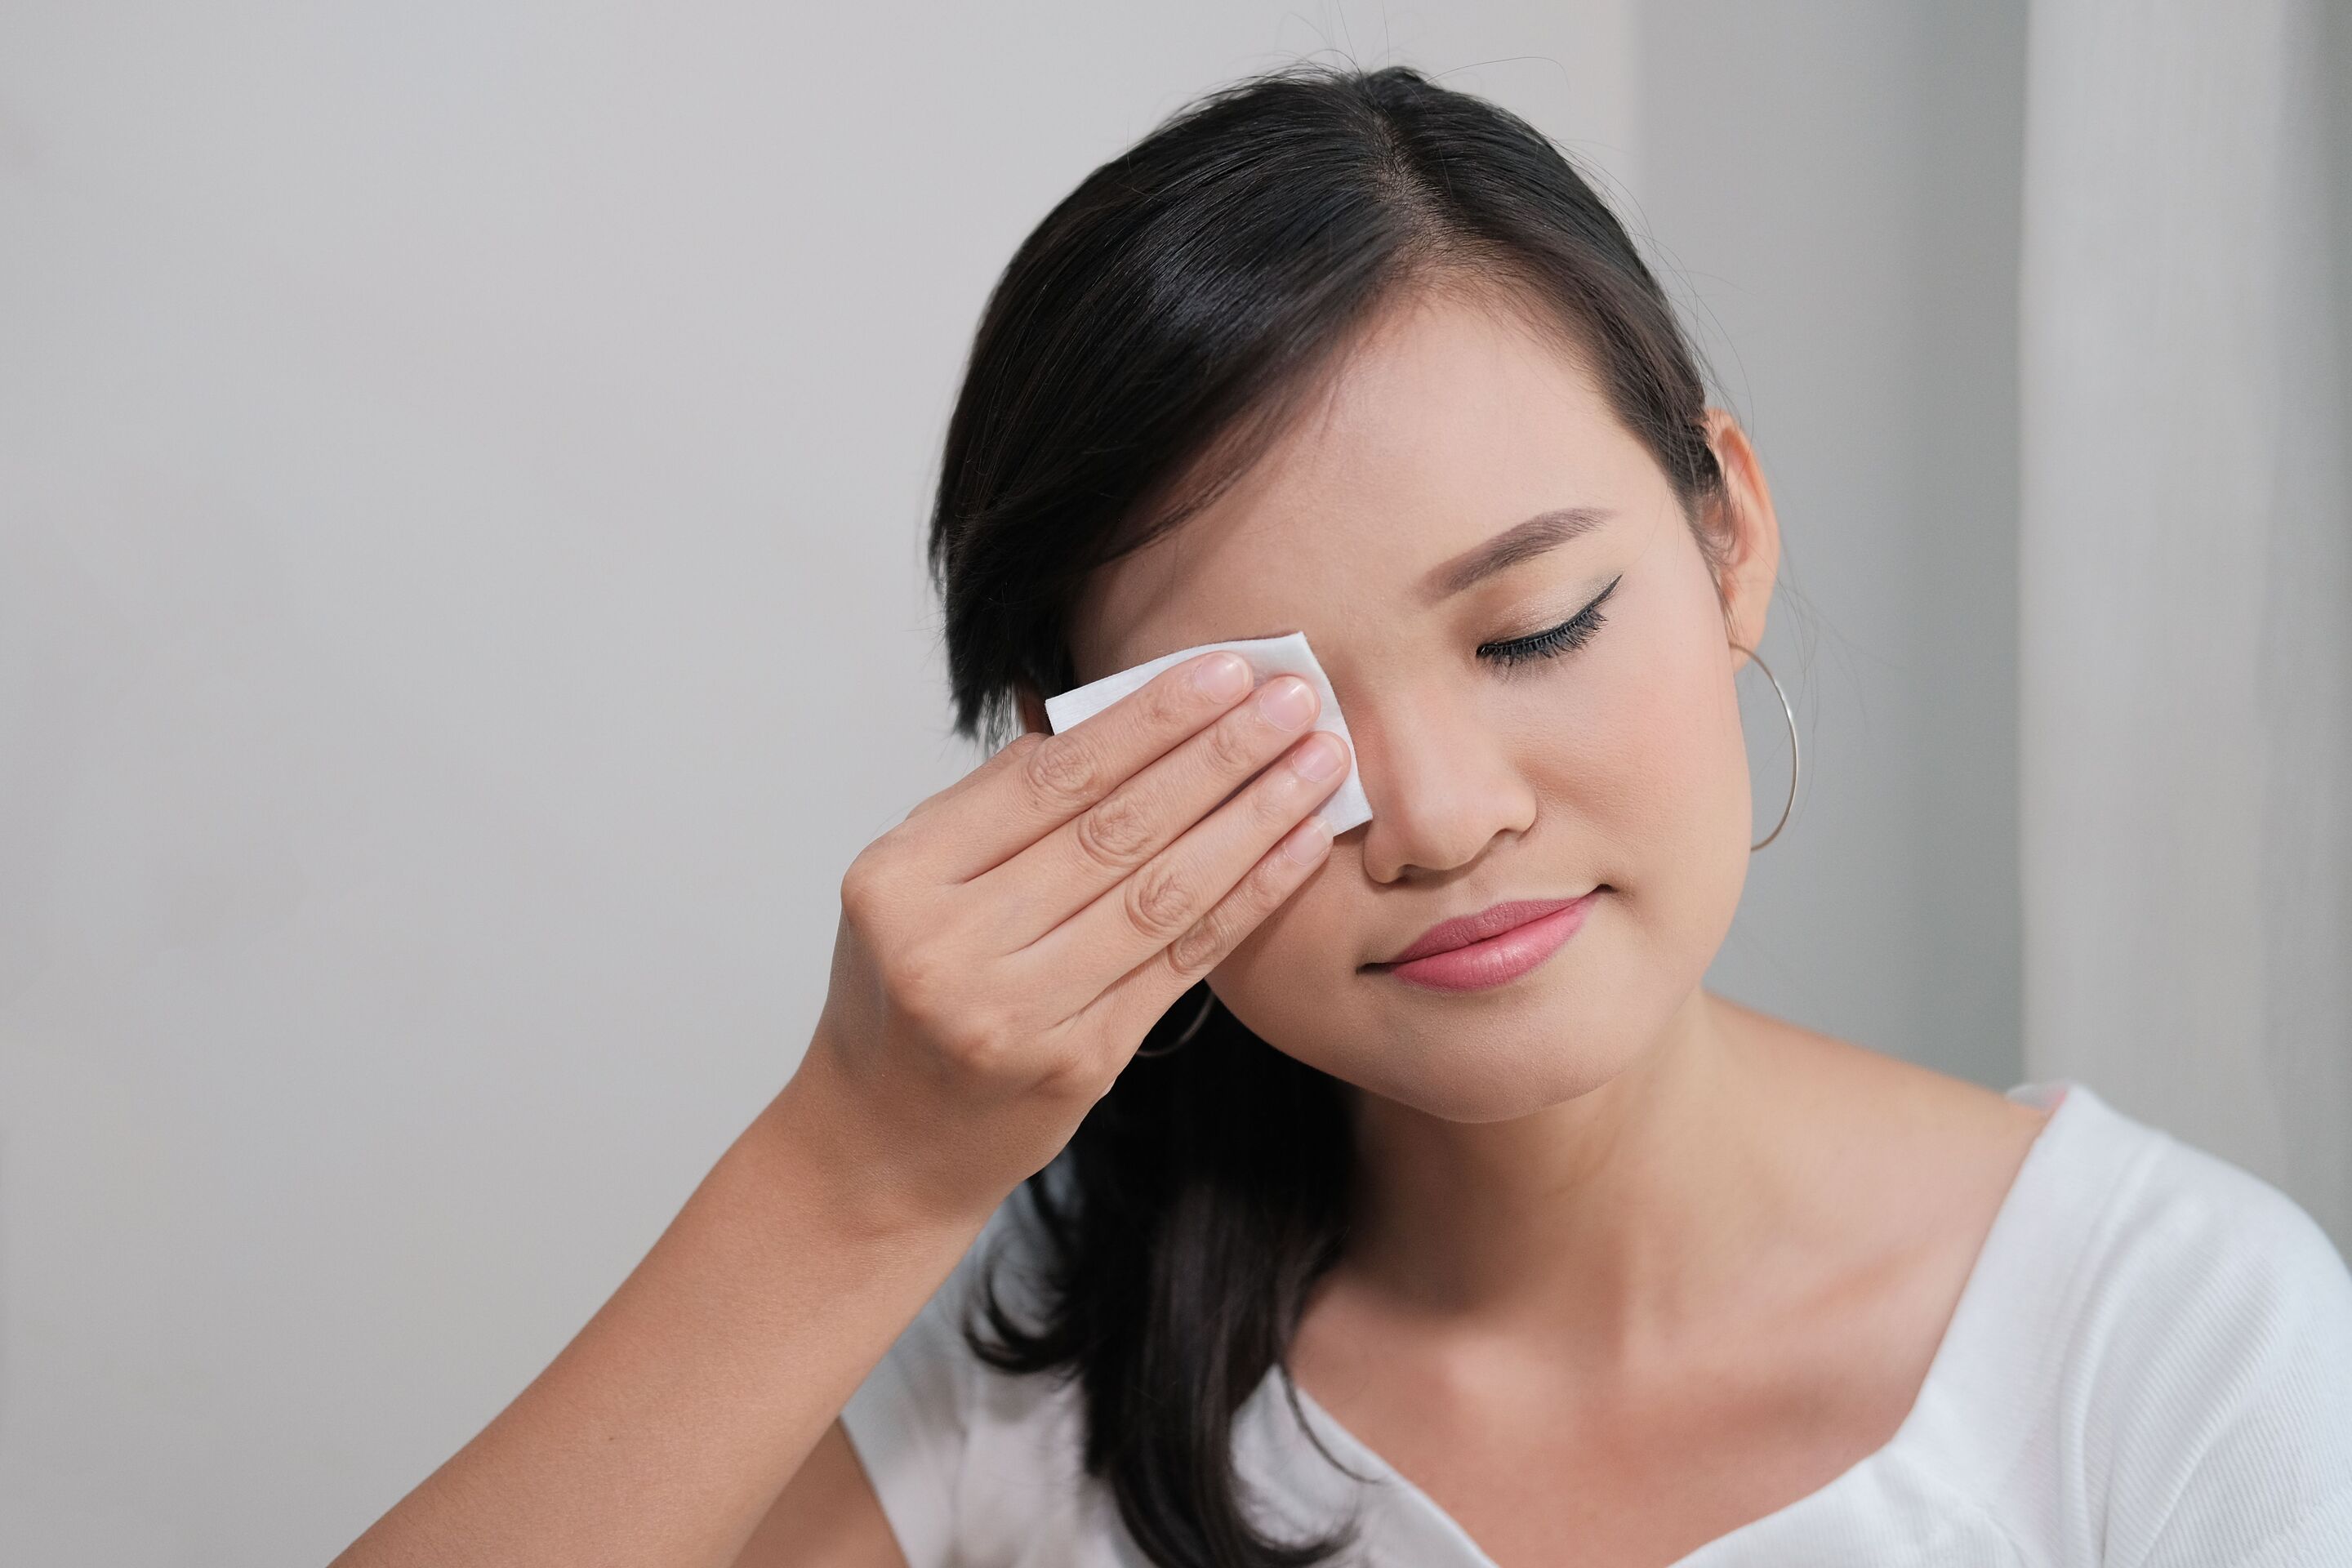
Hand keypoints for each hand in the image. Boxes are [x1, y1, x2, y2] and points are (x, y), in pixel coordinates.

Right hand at [795, 652, 1347, 1226]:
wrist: (884, 1143)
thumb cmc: (906, 991)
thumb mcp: (911, 887)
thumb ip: (995, 809)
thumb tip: (1115, 715)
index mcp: (899, 880)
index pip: (1046, 780)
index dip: (1146, 720)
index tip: (1225, 669)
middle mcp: (950, 947)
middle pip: (1112, 830)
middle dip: (1217, 754)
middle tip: (1295, 698)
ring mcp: (1016, 1014)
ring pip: (1160, 893)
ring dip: (1252, 818)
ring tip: (1316, 761)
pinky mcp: (1080, 1064)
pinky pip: (1182, 961)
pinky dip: (1247, 896)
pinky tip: (1297, 846)